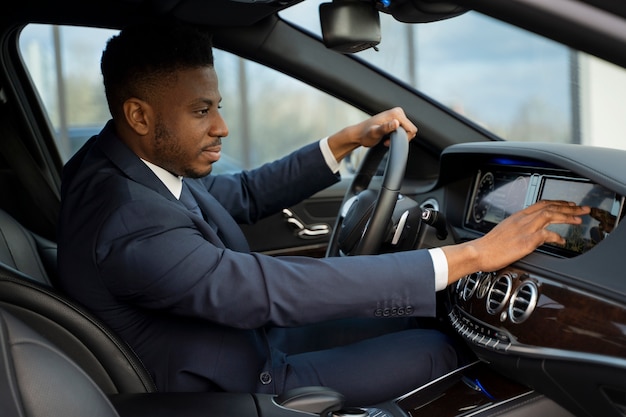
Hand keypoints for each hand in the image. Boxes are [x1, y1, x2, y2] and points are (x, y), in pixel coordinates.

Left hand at [327, 107, 417, 161]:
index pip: (411, 129)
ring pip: (407, 131)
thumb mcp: (375, 133)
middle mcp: (398, 112)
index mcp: (395, 113)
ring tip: (386, 139)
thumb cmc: (365, 135)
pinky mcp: (395, 120)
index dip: (402, 138)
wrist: (358, 134)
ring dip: (398, 138)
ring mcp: (397, 116)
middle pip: (411, 130)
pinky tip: (387, 137)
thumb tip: (396, 123)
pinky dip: (396, 136)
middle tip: (387, 140)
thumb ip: (385, 128)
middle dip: (401, 138)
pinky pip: (403, 130)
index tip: (389, 140)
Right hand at [442, 200, 590, 283]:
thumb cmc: (489, 246)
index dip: (557, 203)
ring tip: (578, 219)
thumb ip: (520, 231)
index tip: (568, 205)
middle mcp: (522, 220)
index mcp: (517, 217)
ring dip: (567, 216)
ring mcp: (524, 229)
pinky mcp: (526, 241)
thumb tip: (533, 236)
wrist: (478, 252)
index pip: (541, 204)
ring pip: (550, 215)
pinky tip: (562, 240)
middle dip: (568, 207)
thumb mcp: (505, 233)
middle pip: (549, 207)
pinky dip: (557, 236)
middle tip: (582, 209)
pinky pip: (546, 234)